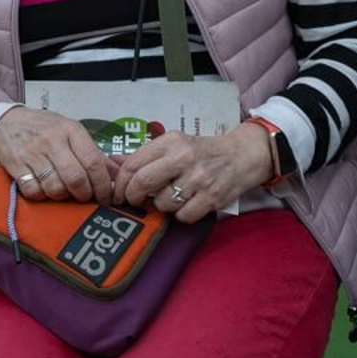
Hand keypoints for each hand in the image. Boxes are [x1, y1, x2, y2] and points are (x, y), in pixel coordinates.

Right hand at [0, 106, 112, 203]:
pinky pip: (34, 191)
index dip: (103, 186)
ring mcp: (33, 152)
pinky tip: (43, 188)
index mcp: (71, 130)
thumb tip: (116, 174)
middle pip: (76, 178)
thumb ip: (93, 153)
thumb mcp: (70, 132)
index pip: (94, 162)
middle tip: (84, 198)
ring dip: (62, 196)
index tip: (105, 197)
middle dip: (84, 195)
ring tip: (63, 191)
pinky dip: (41, 196)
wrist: (5, 123)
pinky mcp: (16, 164)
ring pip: (55, 188)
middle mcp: (53, 140)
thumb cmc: (43, 129)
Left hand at [113, 123, 271, 223]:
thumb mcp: (174, 144)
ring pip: (162, 203)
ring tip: (172, 196)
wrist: (243, 155)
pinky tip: (188, 204)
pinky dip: (182, 214)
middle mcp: (183, 157)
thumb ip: (145, 155)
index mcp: (170, 142)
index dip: (120, 183)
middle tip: (135, 201)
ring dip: (162, 205)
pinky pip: (183, 216)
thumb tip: (113, 163)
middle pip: (142, 183)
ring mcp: (199, 178)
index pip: (132, 164)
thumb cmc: (203, 152)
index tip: (119, 193)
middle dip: (133, 197)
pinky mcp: (212, 197)